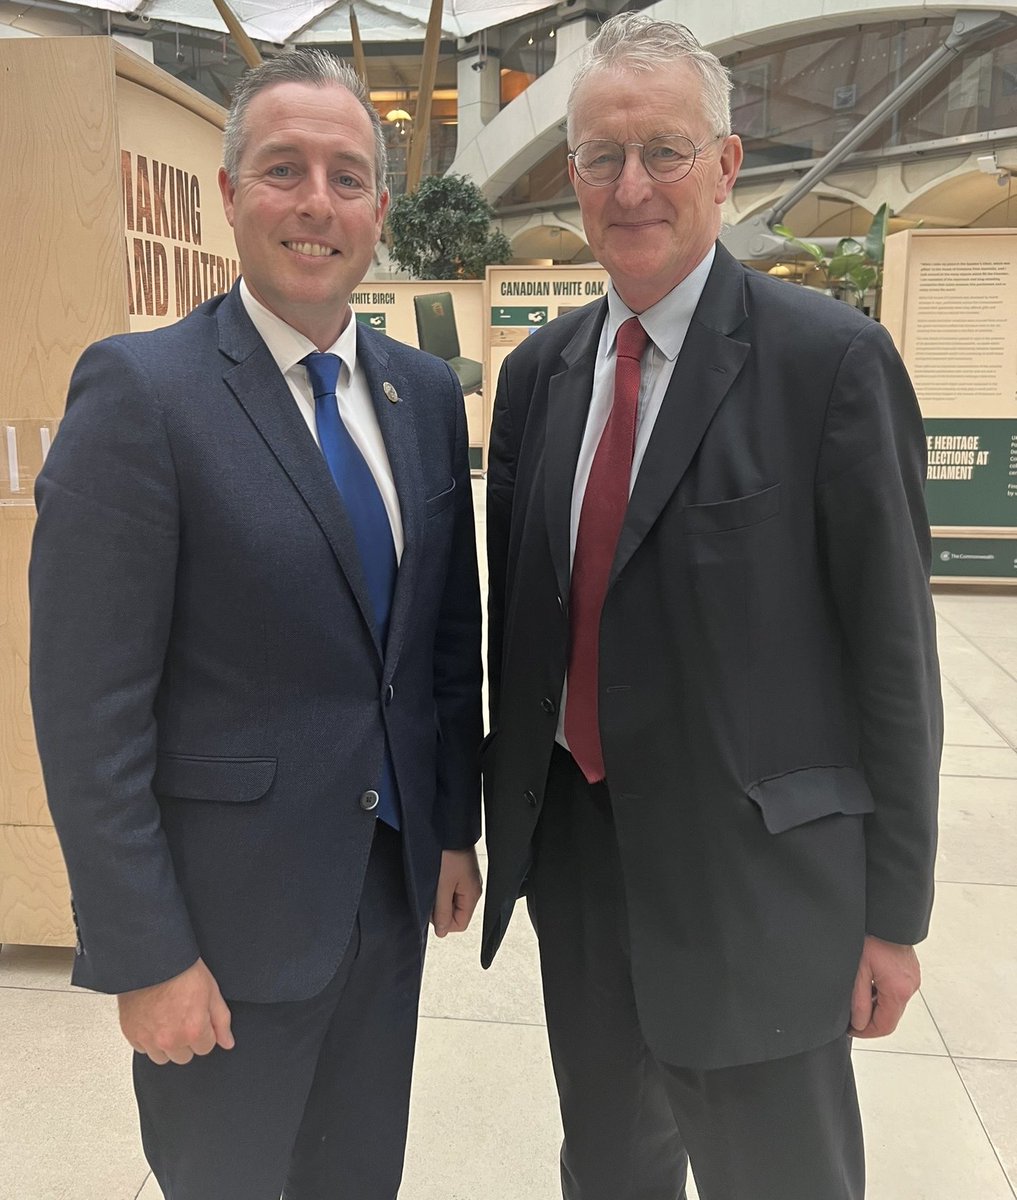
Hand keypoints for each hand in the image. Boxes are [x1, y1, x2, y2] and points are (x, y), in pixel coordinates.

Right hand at [118, 957, 234, 1064]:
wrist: (152, 960)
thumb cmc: (182, 970)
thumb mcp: (212, 992)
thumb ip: (221, 1021)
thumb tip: (227, 1042)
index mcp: (193, 1030)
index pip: (205, 1048)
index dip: (204, 1032)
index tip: (199, 1019)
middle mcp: (170, 1039)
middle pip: (184, 1056)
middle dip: (187, 1041)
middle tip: (183, 1017)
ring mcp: (149, 1039)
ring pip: (163, 1057)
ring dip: (167, 1044)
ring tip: (168, 1019)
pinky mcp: (131, 1034)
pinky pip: (143, 1049)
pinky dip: (149, 1039)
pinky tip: (154, 1020)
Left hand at [431, 848, 481, 937]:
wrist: (449, 828)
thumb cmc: (448, 854)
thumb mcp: (442, 886)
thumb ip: (442, 911)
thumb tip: (442, 932)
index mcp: (472, 894)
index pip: (460, 924)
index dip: (444, 922)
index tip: (432, 909)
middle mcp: (473, 889)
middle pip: (456, 913)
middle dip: (441, 908)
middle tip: (431, 893)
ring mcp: (468, 880)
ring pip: (452, 900)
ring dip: (440, 897)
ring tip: (434, 882)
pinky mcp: (461, 871)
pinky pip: (451, 888)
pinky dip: (442, 887)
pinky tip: (437, 876)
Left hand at [849, 934, 920, 1038]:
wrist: (887, 917)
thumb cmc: (872, 938)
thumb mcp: (858, 971)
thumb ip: (859, 1000)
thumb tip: (859, 1024)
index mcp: (898, 991)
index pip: (885, 1026)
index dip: (866, 1032)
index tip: (851, 1030)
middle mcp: (910, 987)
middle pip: (890, 1016)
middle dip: (870, 1020)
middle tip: (851, 1016)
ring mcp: (912, 979)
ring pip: (893, 1004)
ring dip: (876, 1006)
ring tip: (857, 997)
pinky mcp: (910, 971)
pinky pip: (896, 991)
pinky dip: (883, 994)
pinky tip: (869, 983)